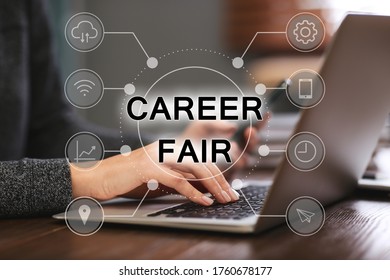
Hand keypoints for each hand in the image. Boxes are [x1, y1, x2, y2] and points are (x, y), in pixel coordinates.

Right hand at [70, 141, 239, 205]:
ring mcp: (158, 156)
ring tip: (224, 199)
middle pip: (203, 162)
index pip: (201, 157)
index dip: (218, 173)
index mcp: (169, 148)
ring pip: (196, 168)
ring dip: (214, 186)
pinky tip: (205, 202)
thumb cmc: (124, 180)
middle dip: (221, 180)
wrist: (95, 178)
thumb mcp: (156, 179)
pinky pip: (178, 180)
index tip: (229, 188)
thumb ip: (176, 180)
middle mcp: (166, 148)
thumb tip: (199, 190)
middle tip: (232, 196)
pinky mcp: (149, 168)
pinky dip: (195, 193)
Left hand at [180, 115, 269, 171]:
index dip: (261, 122)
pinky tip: (230, 157)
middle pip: (252, 144)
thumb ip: (217, 124)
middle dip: (253, 137)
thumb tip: (232, 128)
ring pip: (246, 158)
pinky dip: (234, 163)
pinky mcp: (226, 174)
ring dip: (243, 152)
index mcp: (233, 135)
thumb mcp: (203, 125)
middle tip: (249, 131)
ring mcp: (232, 163)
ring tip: (234, 146)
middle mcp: (236, 148)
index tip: (265, 114)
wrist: (178, 156)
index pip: (251, 128)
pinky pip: (235, 170)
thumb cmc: (191, 139)